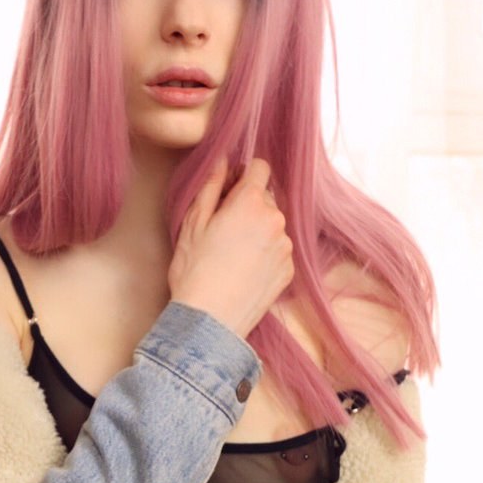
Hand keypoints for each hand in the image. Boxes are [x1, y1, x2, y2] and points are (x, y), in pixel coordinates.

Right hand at [168, 156, 293, 338]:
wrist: (210, 321)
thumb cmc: (194, 271)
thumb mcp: (193, 224)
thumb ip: (210, 187)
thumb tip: (221, 161)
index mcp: (250, 202)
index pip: (260, 167)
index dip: (242, 174)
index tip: (229, 190)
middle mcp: (275, 219)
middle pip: (266, 198)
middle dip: (248, 206)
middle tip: (223, 230)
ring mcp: (285, 246)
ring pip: (273, 226)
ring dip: (258, 231)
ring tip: (233, 256)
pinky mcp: (289, 270)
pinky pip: (278, 251)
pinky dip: (265, 255)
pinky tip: (244, 272)